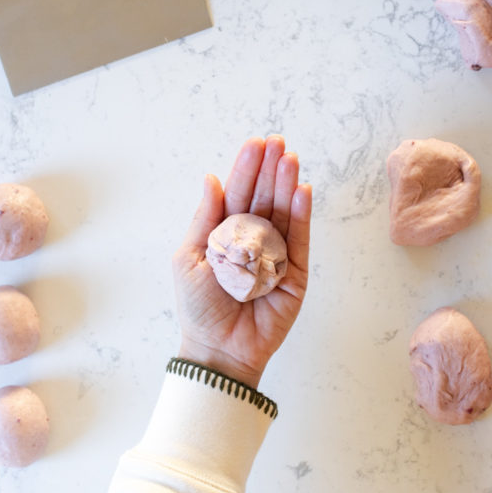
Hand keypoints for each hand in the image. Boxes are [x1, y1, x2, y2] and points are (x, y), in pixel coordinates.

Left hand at [172, 135, 311, 387]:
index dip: (246, 169)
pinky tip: (301, 191)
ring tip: (290, 160)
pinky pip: (299, 240)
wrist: (217, 348)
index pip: (239, 194)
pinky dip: (301, 215)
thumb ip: (205, 219)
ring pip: (283, 212)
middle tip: (277, 144)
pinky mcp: (295, 273)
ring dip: (287, 185)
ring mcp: (277, 254)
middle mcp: (254, 238)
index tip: (255, 144)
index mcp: (227, 232)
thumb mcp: (189, 257)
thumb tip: (211, 179)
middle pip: (264, 197)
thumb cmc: (199, 306)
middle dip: (270, 169)